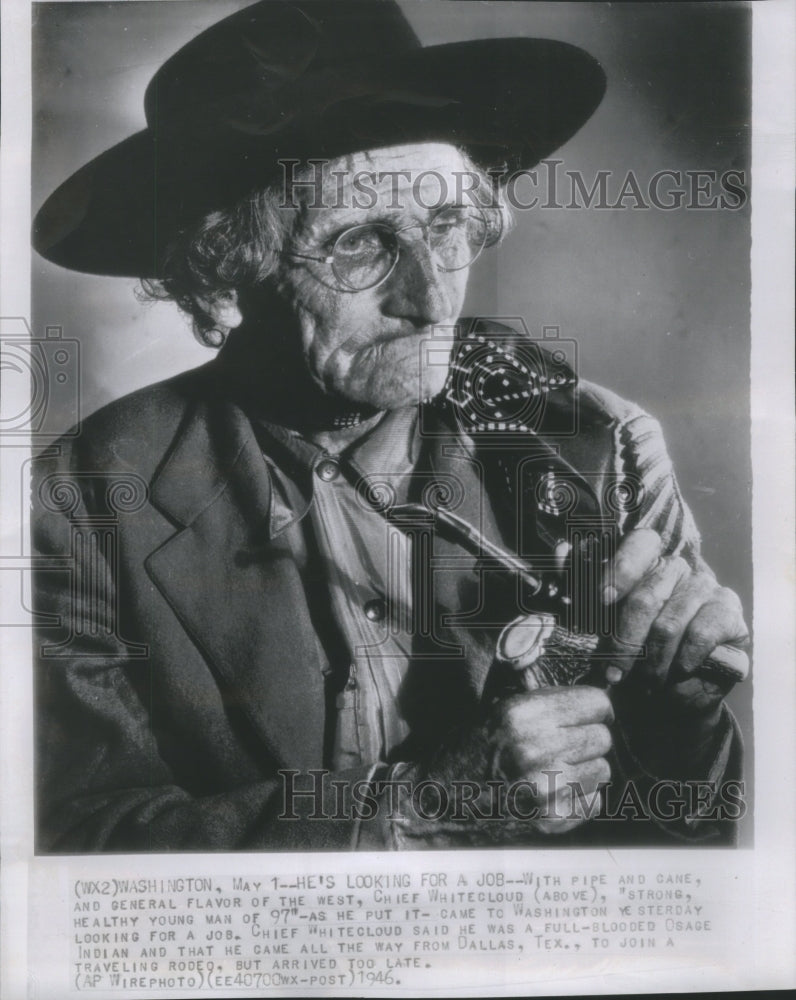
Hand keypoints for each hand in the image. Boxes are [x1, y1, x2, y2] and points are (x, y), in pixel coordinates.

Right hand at [485, 685, 612, 833]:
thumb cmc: (471, 752)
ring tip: (555, 770)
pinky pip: (594, 801)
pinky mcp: (550, 820)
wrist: (441, 804)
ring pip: (602, 769)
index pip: (595, 702)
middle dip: (586, 739)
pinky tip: (553, 794)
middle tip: (564, 745)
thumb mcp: (497, 711)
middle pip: (602, 737)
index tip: (589, 714)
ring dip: (584, 769)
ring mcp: (545, 789)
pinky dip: (579, 798)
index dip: (595, 708)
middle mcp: (534, 749)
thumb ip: (542, 698)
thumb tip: (591, 695)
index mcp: (521, 715)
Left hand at [598, 528, 748, 770]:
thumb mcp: (598, 628)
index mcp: (646, 562)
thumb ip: (579, 588)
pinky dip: (683, 661)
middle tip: (614, 672)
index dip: (621, 568)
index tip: (602, 600)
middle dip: (625, 641)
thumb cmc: (629, 658)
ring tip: (644, 683)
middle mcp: (678, 569)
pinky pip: (701, 634)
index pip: (642, 542)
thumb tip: (559, 551)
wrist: (665, 701)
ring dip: (652, 662)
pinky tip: (677, 673)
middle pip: (648, 594)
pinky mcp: (730, 614)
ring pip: (670, 622)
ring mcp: (708, 588)